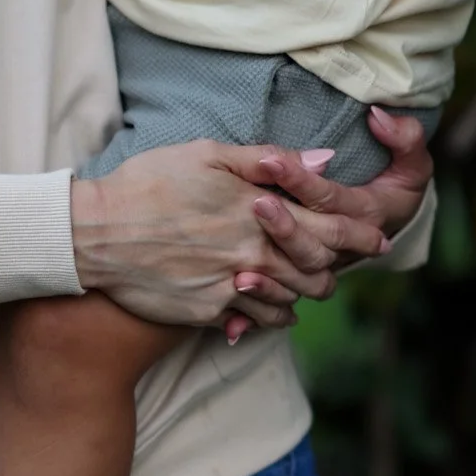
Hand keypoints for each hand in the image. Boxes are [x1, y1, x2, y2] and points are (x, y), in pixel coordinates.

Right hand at [70, 137, 389, 331]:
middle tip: (345, 261)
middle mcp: (253, 255)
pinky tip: (264, 298)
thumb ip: (269, 160)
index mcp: (259, 212)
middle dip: (336, 268)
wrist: (96, 233)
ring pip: (292, 301)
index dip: (360, 234)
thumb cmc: (150, 183)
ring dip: (303, 290)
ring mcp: (232, 288)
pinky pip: (256, 320)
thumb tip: (323, 161)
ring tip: (305, 279)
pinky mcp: (210, 313)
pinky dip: (269, 311)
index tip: (378, 236)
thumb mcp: (207, 155)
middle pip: (318, 273)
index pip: (330, 229)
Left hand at [229, 107, 434, 333]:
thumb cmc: (396, 180)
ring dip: (271, 281)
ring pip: (298, 283)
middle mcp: (344, 249)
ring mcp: (322, 268)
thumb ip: (405, 137)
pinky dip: (255, 317)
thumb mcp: (410, 159)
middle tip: (254, 202)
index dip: (299, 180)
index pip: (330, 201)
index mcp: (365, 216)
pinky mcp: (301, 282)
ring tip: (239, 270)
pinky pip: (278, 310)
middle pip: (313, 246)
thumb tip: (378, 116)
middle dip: (283, 226)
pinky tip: (231, 312)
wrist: (390, 219)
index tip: (269, 159)